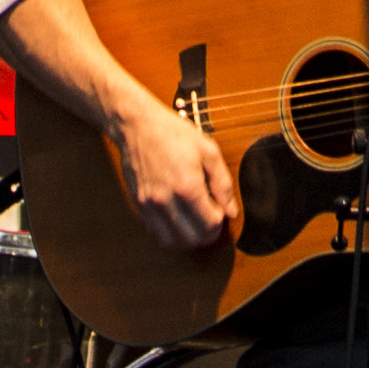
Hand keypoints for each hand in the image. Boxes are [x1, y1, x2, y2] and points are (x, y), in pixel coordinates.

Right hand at [110, 90, 239, 249]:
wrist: (138, 125)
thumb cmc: (174, 133)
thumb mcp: (208, 150)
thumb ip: (222, 183)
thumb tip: (231, 211)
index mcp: (187, 186)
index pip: (210, 224)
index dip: (220, 220)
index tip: (219, 207)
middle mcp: (166, 201)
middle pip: (193, 239)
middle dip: (207, 233)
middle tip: (211, 217)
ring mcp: (150, 205)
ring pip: (173, 242)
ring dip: (188, 238)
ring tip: (195, 222)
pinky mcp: (139, 205)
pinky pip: (156, 233)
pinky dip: (170, 233)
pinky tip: (178, 219)